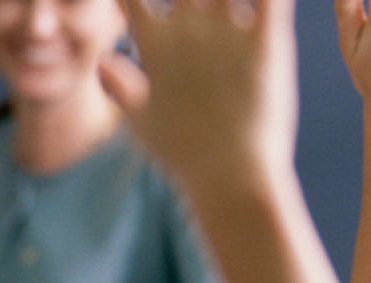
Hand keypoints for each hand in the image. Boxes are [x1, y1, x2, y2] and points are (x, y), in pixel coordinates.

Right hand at [100, 0, 299, 189]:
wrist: (229, 176)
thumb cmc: (182, 155)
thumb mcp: (140, 123)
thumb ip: (119, 87)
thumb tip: (102, 62)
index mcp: (156, 44)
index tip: (136, 3)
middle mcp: (188, 28)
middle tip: (196, 8)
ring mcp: (228, 31)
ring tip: (228, 1)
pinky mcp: (267, 41)